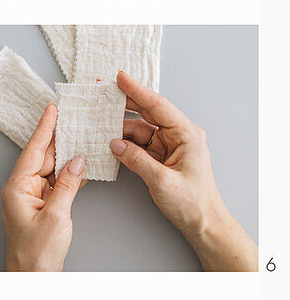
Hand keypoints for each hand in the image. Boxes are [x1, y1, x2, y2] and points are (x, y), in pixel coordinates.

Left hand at [1, 104, 85, 271]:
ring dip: (67, 155)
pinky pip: (57, 182)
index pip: (32, 151)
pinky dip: (71, 173)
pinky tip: (83, 163)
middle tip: (75, 117)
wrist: (33, 275)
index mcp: (17, 188)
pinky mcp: (43, 205)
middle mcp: (22, 189)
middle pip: (43, 156)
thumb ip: (68, 186)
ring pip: (52, 168)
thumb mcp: (56, 216)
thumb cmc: (37, 252)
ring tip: (83, 134)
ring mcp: (32, 197)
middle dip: (59, 137)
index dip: (44, 129)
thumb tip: (77, 162)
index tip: (53, 109)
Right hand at [109, 71, 257, 270]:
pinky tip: (108, 140)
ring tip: (97, 122)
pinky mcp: (160, 156)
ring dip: (119, 127)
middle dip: (125, 101)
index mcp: (186, 134)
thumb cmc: (192, 202)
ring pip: (139, 128)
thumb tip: (115, 144)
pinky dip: (122, 142)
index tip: (119, 77)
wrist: (202, 222)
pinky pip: (138, 143)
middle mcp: (178, 135)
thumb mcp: (161, 180)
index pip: (157, 106)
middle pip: (147, 112)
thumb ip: (136, 159)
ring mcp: (168, 145)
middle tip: (102, 90)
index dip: (137, 90)